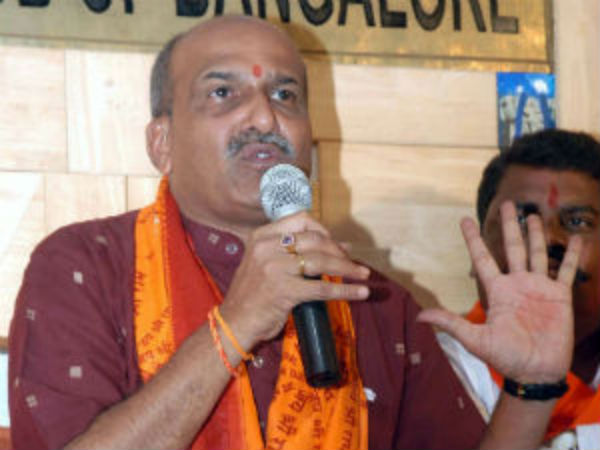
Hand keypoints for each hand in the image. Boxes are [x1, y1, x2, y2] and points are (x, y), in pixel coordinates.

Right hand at [220, 212, 369, 345]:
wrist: (234, 322)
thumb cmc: (253, 294)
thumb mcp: (267, 263)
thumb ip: (297, 253)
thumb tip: (343, 245)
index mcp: (262, 236)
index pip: (300, 221)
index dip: (324, 230)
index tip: (336, 243)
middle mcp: (267, 248)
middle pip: (315, 240)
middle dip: (339, 251)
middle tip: (353, 263)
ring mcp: (275, 269)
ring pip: (321, 262)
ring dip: (347, 268)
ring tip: (364, 275)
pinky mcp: (284, 291)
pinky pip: (322, 288)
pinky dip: (345, 290)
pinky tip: (360, 293)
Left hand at [418, 201, 582, 382]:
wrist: (534, 372)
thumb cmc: (504, 357)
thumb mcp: (474, 340)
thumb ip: (450, 324)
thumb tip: (419, 317)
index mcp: (497, 290)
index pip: (482, 258)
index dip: (474, 239)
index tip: (464, 220)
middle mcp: (517, 284)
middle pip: (512, 248)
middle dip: (509, 226)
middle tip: (508, 204)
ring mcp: (539, 288)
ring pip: (537, 253)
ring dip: (536, 234)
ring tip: (533, 215)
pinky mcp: (560, 296)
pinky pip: (566, 271)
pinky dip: (572, 255)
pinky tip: (577, 239)